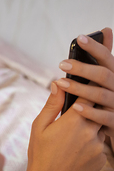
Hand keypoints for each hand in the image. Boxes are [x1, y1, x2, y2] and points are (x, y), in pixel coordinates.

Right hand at [18, 82, 105, 170]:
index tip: (82, 86)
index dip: (85, 89)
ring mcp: (99, 146)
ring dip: (91, 127)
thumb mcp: (39, 126)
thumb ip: (52, 104)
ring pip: (100, 128)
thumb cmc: (40, 154)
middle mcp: (90, 131)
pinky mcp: (102, 158)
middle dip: (89, 109)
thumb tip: (58, 84)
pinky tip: (75, 151)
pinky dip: (91, 144)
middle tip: (76, 113)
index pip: (88, 95)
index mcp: (74, 120)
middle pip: (97, 110)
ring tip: (72, 136)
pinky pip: (100, 144)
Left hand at [55, 27, 113, 149]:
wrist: (107, 133)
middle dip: (83, 68)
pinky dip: (90, 112)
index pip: (107, 59)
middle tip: (62, 63)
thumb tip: (97, 37)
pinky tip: (75, 107)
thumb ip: (97, 64)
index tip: (79, 38)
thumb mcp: (99, 83)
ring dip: (80, 89)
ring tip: (62, 83)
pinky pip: (104, 117)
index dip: (96, 47)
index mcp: (113, 78)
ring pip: (102, 95)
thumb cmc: (101, 103)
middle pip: (104, 75)